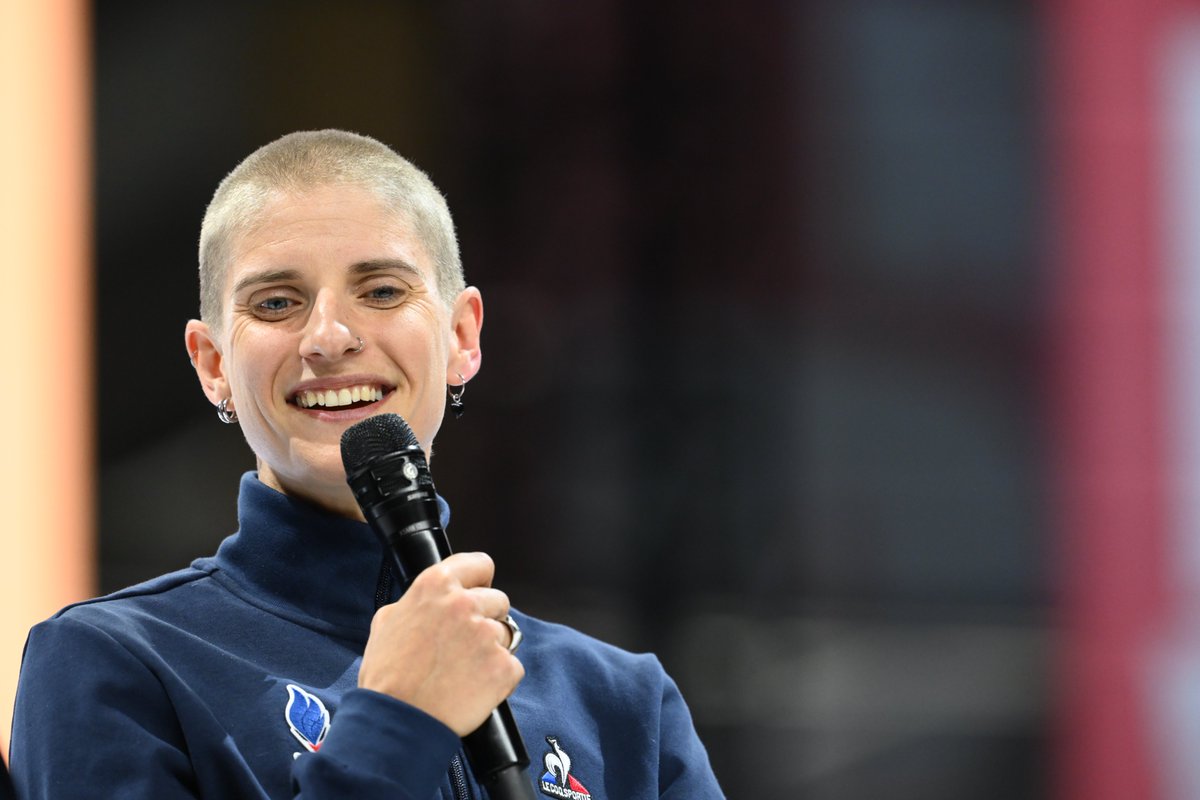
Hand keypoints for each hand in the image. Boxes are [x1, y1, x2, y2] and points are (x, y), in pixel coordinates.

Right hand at [357, 552, 524, 735]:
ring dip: (492, 649)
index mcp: (436, 585)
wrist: (398, 721)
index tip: (478, 591)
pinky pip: (512, 667)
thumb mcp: (387, 621)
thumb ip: (416, 601)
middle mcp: (465, 603)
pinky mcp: (503, 666)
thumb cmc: (388, 676)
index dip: (479, 581)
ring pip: (506, 633)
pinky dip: (498, 679)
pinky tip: (473, 687)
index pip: (480, 564)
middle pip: (498, 600)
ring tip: (462, 670)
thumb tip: (431, 600)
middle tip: (462, 645)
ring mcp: (486, 634)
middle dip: (485, 619)